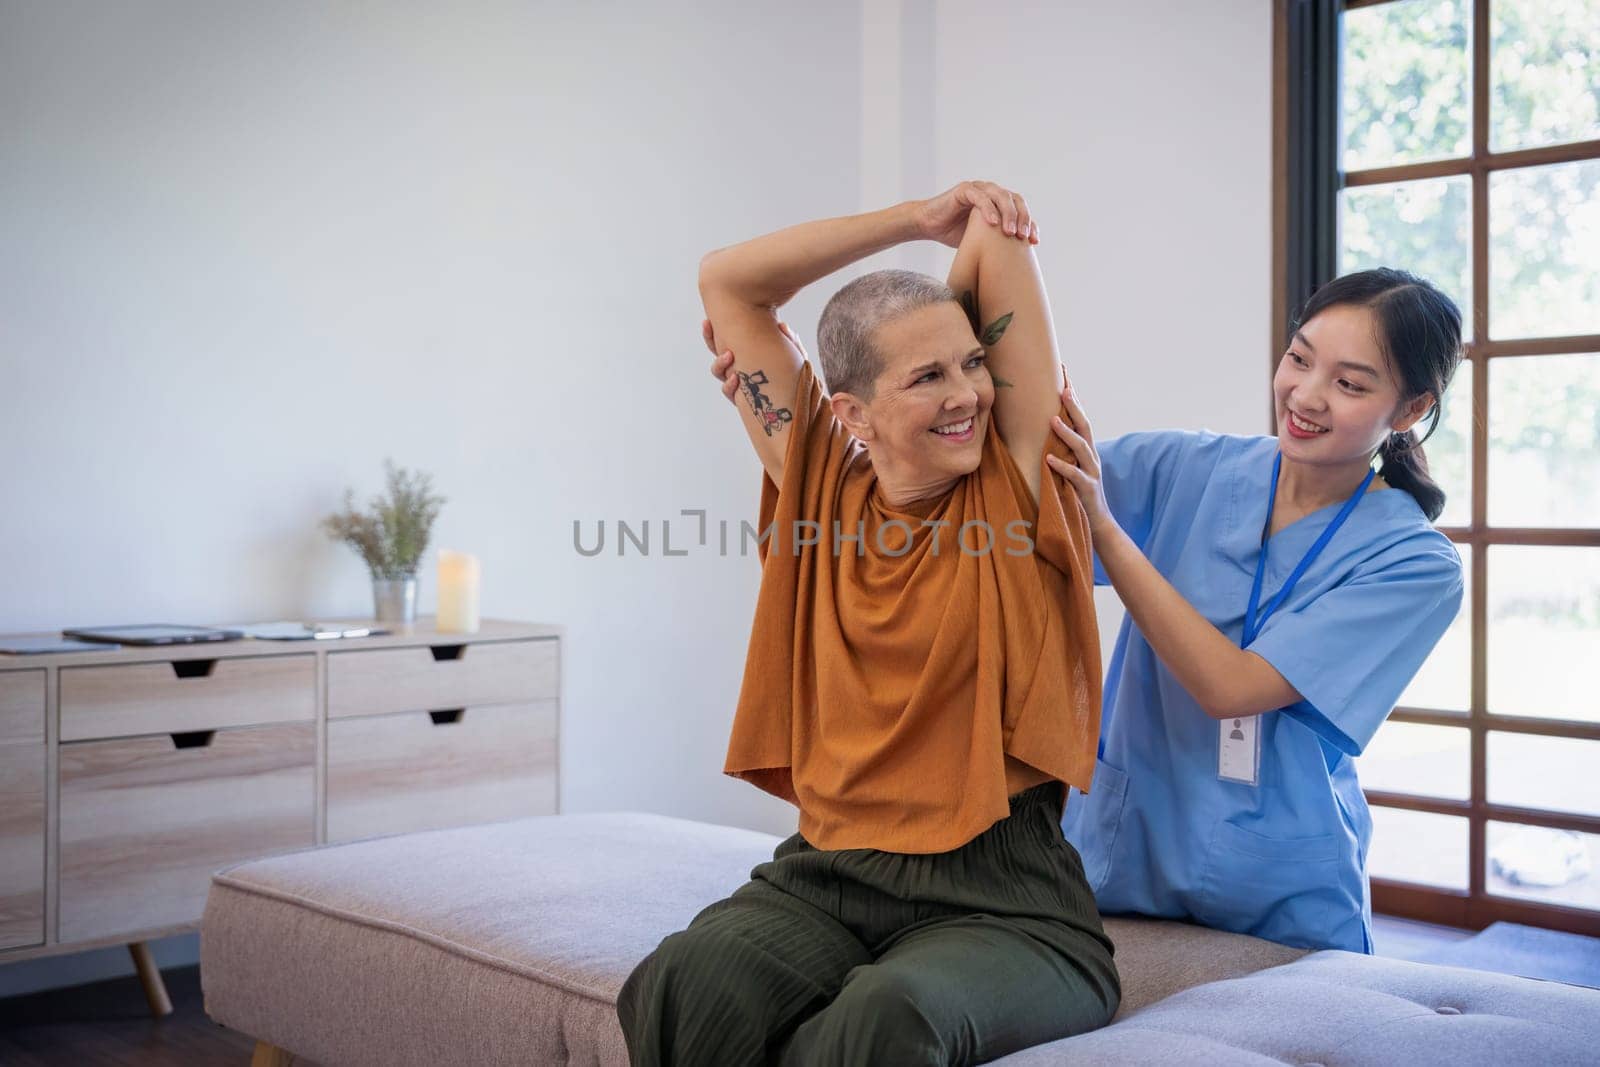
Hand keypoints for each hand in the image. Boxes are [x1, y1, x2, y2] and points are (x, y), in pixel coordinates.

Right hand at [703, 318, 805, 405]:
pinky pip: (729, 392)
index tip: (708, 320)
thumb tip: (782, 326)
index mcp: (746, 353)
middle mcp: (738, 366)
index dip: (713, 331)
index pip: (726, 338)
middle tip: (711, 326)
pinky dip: (729, 385)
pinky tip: (735, 378)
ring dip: (720, 363)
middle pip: (717, 346)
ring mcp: (739, 383)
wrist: (799, 404)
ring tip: (729, 355)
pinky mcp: (742, 399)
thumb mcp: (795, 356)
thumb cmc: (796, 376)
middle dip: (710, 339)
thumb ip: (791, 341)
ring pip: (719, 372)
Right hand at [914, 180, 1040, 248]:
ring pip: (1001, 196)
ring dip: (1008, 213)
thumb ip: (998, 242)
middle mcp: (992, 193)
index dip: (1030, 224)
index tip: (1034, 242)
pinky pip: (981, 197)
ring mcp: (979, 189)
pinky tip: (993, 223)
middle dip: (1023, 218)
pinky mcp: (964, 190)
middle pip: (1016, 200)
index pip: (1021, 211)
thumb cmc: (954, 233)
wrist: (929, 226)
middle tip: (1023, 236)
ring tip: (1009, 232)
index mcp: (999, 204)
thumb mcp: (982, 240)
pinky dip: (988, 209)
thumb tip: (1016, 263)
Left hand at [1045, 380, 1114, 535]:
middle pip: (1085, 426)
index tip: (1065, 376)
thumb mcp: (1072, 466)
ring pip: (1081, 448)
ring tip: (1052, 420)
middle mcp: (1092, 457)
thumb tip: (1042, 430)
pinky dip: (1061, 466)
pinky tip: (1048, 459)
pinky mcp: (1087, 490)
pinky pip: (1074, 476)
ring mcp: (1092, 473)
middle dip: (1075, 407)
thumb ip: (1062, 449)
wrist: (1098, 523)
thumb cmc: (1080, 493)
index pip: (1081, 418)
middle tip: (1064, 388)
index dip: (1075, 398)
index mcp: (1087, 449)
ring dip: (1067, 433)